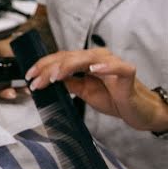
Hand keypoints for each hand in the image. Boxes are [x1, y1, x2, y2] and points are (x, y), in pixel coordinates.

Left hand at [24, 48, 167, 132]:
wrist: (139, 112)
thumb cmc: (114, 99)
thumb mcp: (84, 92)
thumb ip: (69, 84)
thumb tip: (48, 79)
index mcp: (86, 62)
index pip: (61, 59)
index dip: (43, 66)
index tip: (28, 76)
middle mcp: (98, 58)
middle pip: (70, 57)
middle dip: (50, 68)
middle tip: (35, 80)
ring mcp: (113, 64)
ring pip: (88, 58)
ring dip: (70, 66)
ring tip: (55, 75)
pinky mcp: (127, 73)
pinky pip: (117, 67)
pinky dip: (105, 67)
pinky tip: (93, 70)